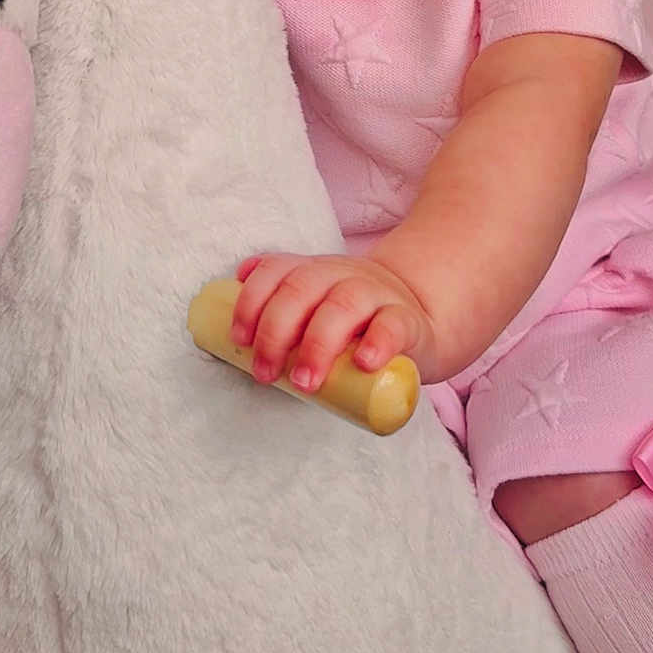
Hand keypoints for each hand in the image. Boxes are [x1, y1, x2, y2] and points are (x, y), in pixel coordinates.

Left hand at [229, 252, 438, 391]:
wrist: (420, 315)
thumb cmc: (355, 319)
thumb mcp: (316, 303)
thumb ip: (280, 305)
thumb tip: (232, 312)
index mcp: (313, 272)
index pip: (276, 271)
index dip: (252, 301)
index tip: (239, 339)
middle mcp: (341, 276)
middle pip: (301, 289)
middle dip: (276, 331)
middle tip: (266, 373)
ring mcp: (376, 295)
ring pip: (342, 305)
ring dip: (318, 344)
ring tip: (306, 382)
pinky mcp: (407, 321)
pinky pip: (392, 325)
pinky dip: (376, 342)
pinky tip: (363, 363)